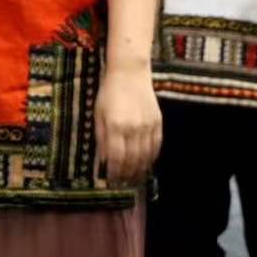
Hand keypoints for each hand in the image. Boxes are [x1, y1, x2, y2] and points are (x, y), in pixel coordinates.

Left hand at [94, 62, 161, 184]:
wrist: (130, 72)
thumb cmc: (109, 92)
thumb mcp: (98, 113)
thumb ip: (101, 138)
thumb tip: (103, 160)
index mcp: (115, 126)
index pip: (116, 157)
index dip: (114, 172)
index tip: (111, 180)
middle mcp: (133, 128)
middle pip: (132, 160)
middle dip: (127, 175)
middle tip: (123, 183)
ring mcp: (147, 125)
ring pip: (146, 155)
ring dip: (140, 170)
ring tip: (134, 178)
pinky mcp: (158, 121)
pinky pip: (156, 145)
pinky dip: (152, 157)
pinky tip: (147, 163)